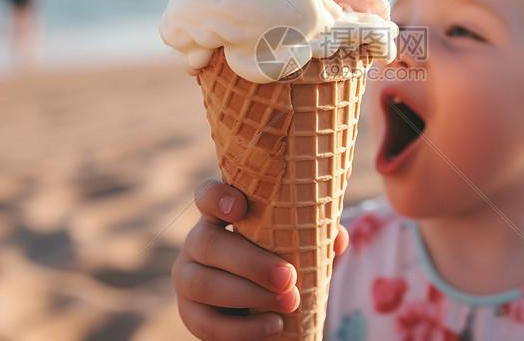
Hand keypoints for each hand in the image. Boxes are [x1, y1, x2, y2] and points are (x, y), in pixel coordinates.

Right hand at [173, 180, 348, 339]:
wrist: (262, 305)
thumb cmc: (280, 261)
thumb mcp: (294, 244)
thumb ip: (314, 234)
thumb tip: (337, 239)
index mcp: (220, 216)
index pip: (206, 196)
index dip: (217, 197)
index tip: (240, 207)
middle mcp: (197, 242)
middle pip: (208, 243)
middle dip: (250, 262)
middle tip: (289, 277)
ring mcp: (186, 278)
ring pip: (203, 284)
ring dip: (249, 295)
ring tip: (289, 303)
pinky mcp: (190, 313)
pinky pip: (207, 324)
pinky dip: (243, 329)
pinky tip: (274, 327)